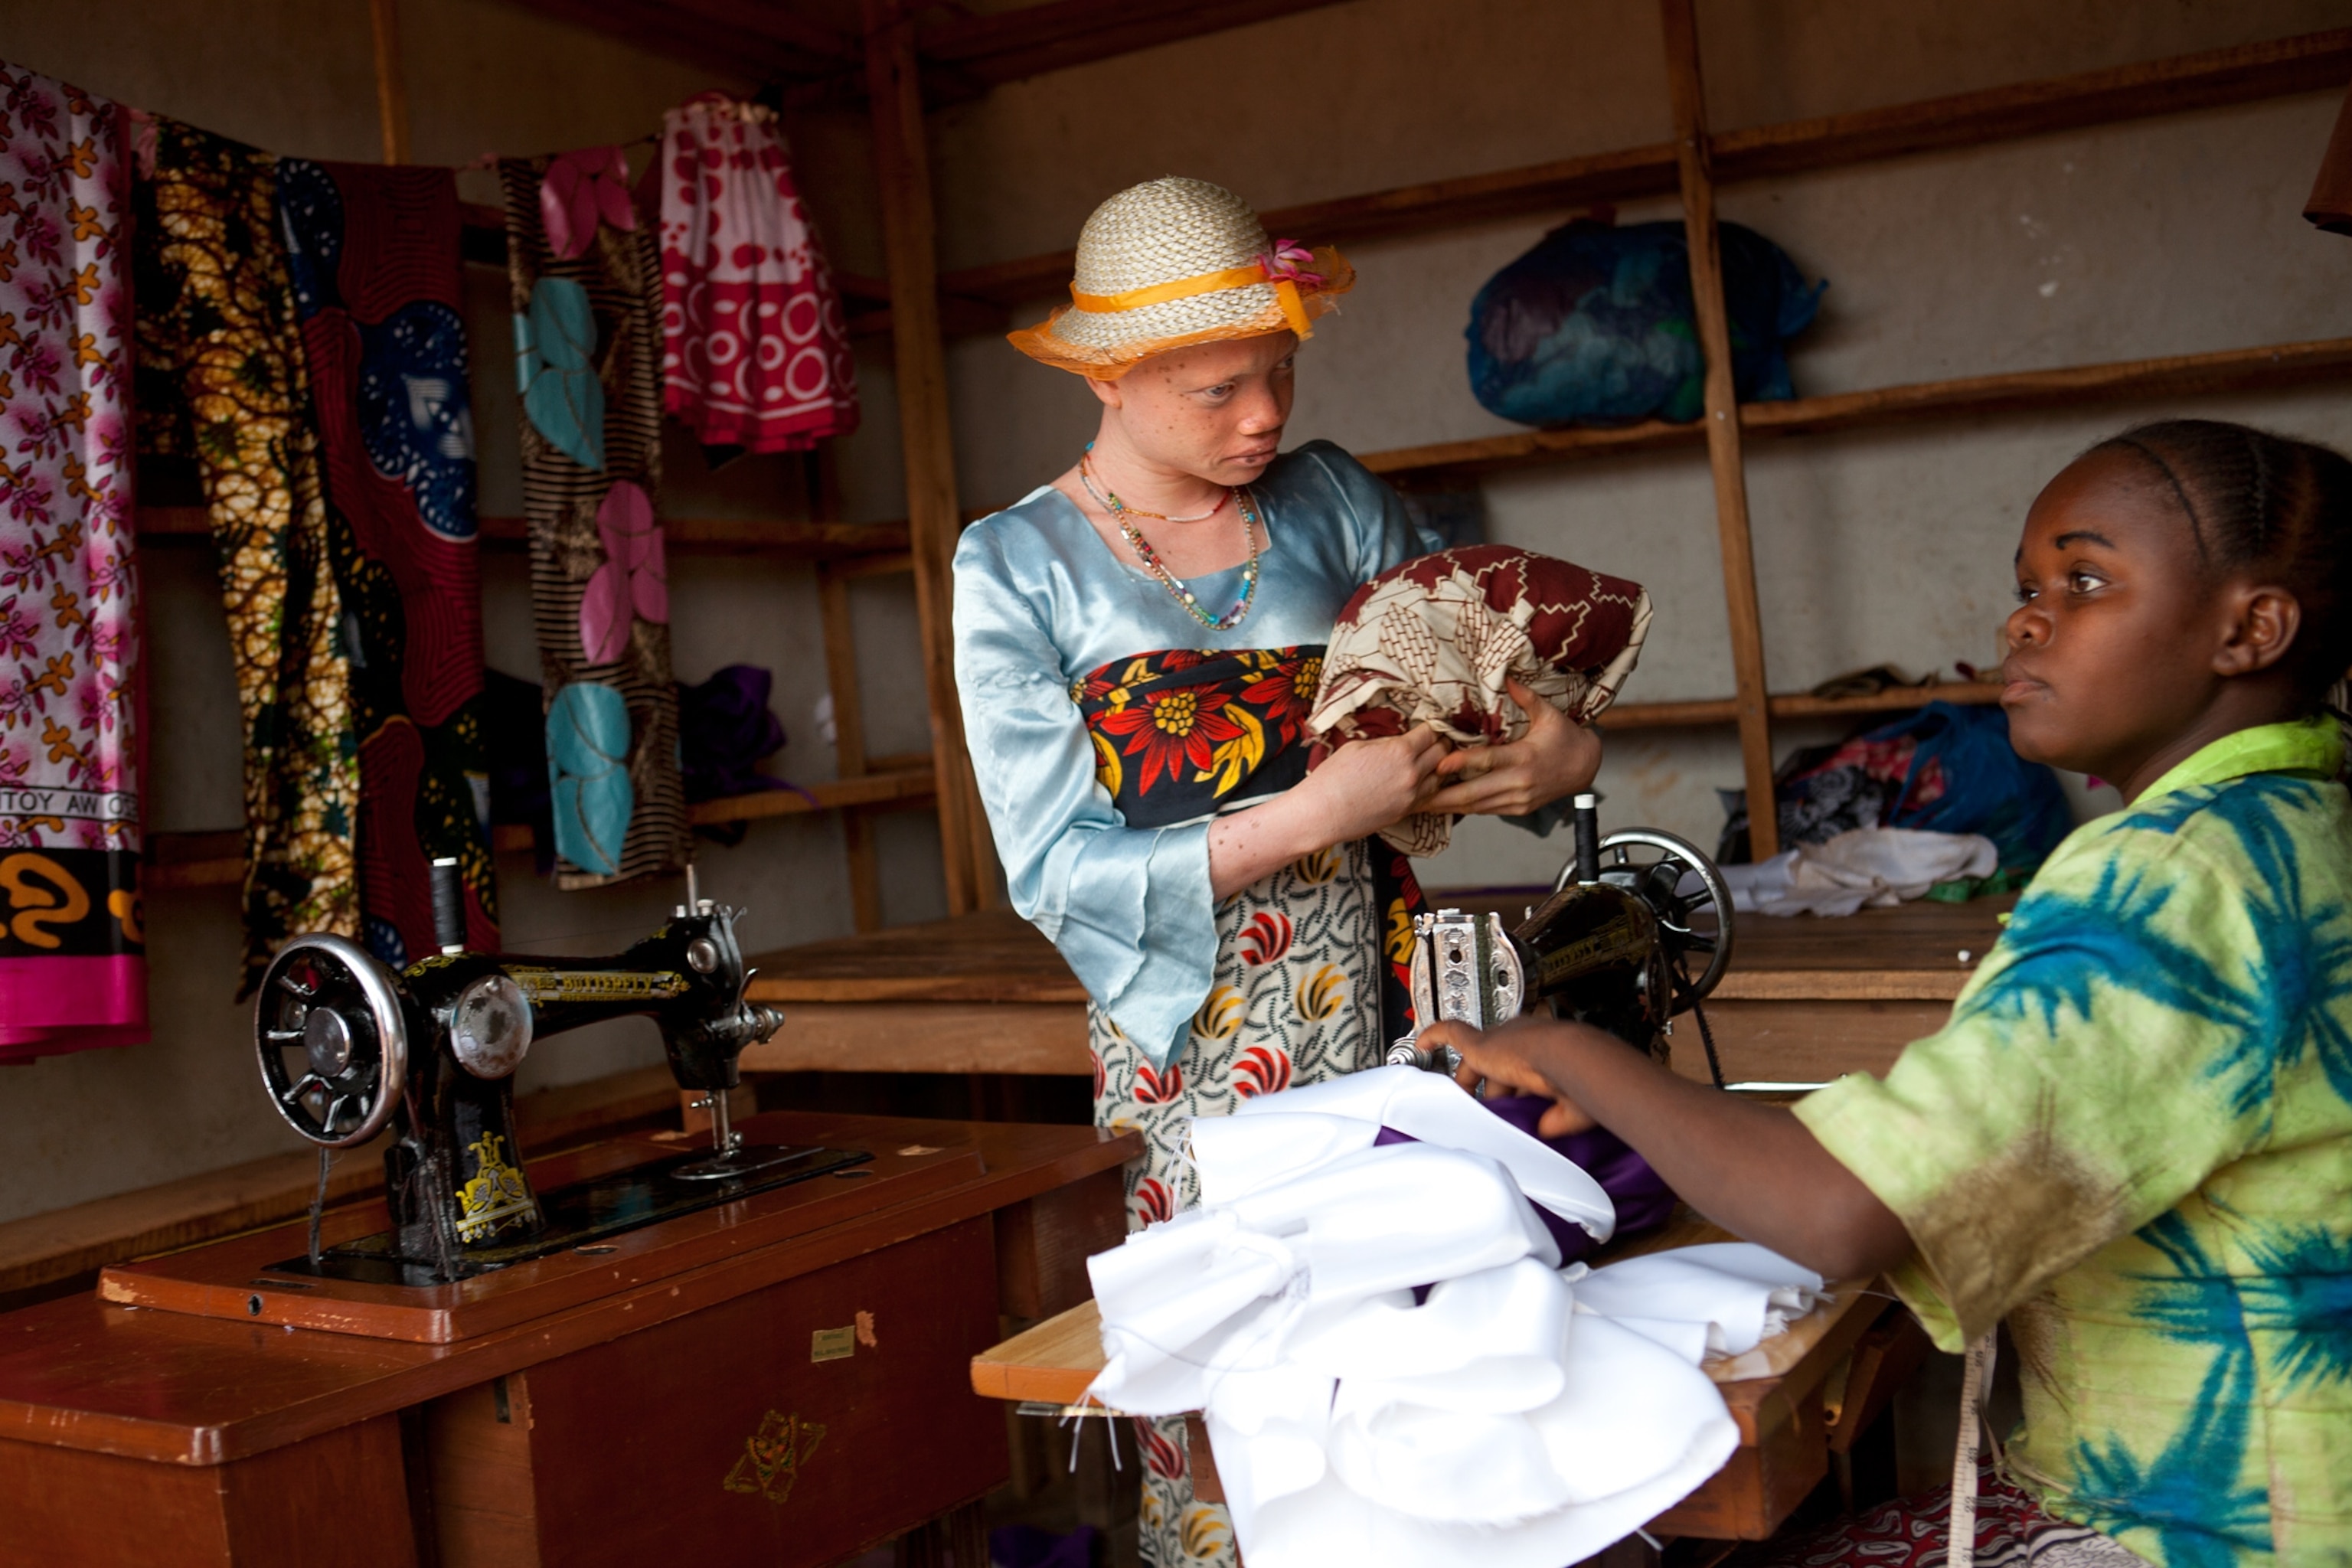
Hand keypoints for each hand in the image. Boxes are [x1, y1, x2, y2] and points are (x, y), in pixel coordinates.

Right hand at [1297, 724, 1449, 842]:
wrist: (1320, 813)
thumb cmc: (1331, 778)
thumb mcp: (1357, 746)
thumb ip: (1385, 742)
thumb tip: (1399, 740)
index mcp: (1400, 751)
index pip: (1431, 733)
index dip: (1431, 726)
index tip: (1427, 726)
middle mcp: (1412, 774)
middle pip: (1443, 753)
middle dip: (1440, 743)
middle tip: (1434, 740)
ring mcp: (1411, 796)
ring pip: (1440, 776)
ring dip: (1438, 767)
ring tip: (1428, 761)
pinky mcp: (1406, 812)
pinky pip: (1428, 796)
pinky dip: (1428, 786)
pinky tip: (1420, 780)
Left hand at [1423, 1016, 1598, 1136]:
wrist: (1570, 1060)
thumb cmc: (1581, 1081)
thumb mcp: (1572, 1108)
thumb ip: (1557, 1118)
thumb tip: (1546, 1128)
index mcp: (1549, 1051)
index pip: (1525, 1068)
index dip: (1518, 1088)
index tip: (1517, 1105)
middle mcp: (1525, 1041)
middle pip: (1499, 1065)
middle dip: (1494, 1091)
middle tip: (1491, 1114)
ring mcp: (1502, 1041)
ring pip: (1476, 1058)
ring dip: (1469, 1081)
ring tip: (1463, 1104)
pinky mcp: (1481, 1044)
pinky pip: (1451, 1034)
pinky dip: (1435, 1037)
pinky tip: (1422, 1046)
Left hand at [1424, 680, 1600, 817]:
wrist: (1585, 767)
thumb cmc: (1565, 738)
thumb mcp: (1548, 714)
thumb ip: (1525, 697)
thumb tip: (1507, 677)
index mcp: (1524, 757)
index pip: (1488, 761)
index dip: (1462, 764)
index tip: (1439, 765)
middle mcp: (1520, 782)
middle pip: (1475, 792)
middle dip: (1444, 796)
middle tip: (1416, 795)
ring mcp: (1519, 799)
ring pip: (1478, 806)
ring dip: (1449, 806)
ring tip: (1423, 804)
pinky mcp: (1519, 809)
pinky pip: (1487, 810)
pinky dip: (1465, 809)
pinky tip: (1446, 806)